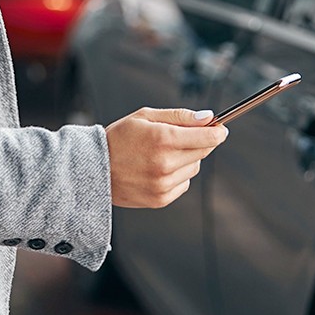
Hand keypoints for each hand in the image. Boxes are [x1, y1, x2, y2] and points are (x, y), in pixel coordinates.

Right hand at [104, 107, 227, 208]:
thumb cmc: (119, 138)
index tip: (220, 129)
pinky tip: (158, 169)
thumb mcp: (145, 116)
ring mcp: (163, 184)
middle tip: (185, 136)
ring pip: (194, 168)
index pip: (207, 138)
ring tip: (163, 153)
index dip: (218, 132)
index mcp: (162, 139)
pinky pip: (184, 184)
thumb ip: (180, 116)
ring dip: (187, 159)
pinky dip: (178, 175)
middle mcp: (165, 164)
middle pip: (203, 152)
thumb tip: (208, 118)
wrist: (94, 169)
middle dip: (200, 142)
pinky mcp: (161, 199)